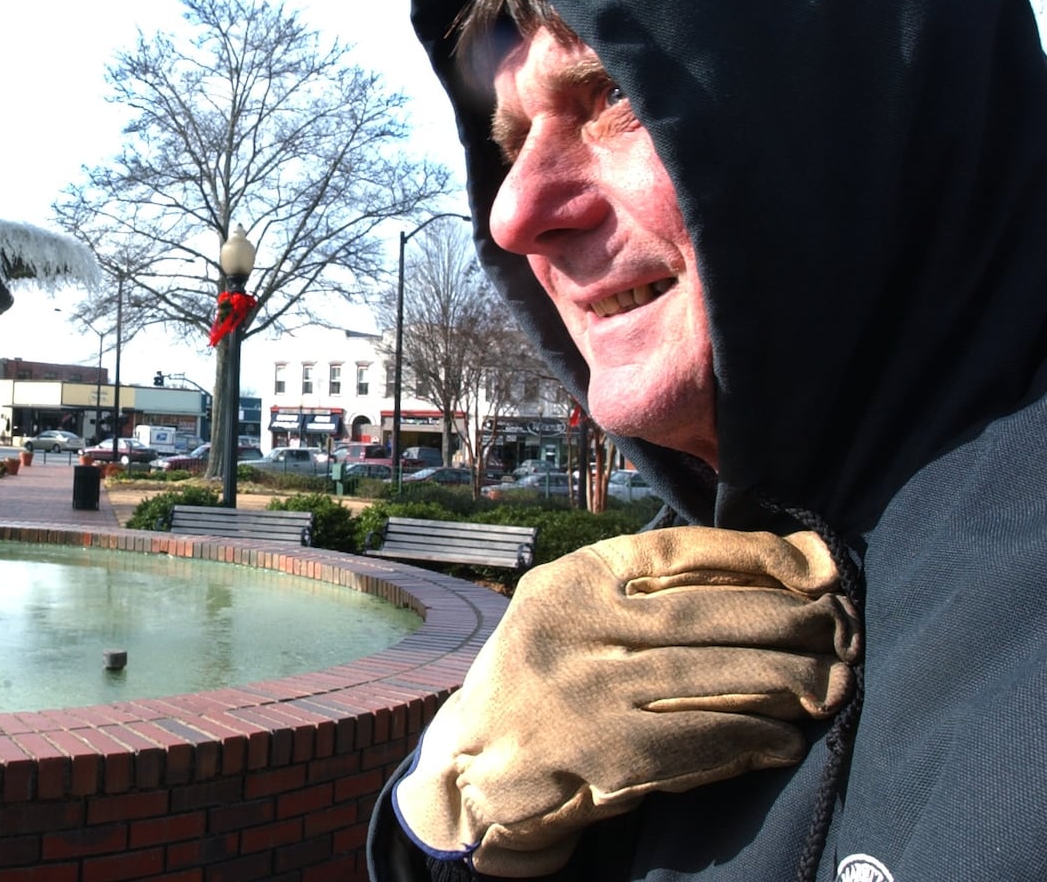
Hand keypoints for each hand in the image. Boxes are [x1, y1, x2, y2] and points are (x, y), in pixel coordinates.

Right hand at [393, 527, 861, 877]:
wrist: (472, 764)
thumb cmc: (542, 674)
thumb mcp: (564, 607)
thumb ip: (635, 586)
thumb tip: (757, 566)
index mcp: (572, 580)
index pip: (676, 550)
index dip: (755, 554)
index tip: (814, 565)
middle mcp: (576, 628)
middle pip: (704, 616)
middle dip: (786, 619)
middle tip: (841, 626)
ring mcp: (588, 692)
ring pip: (709, 677)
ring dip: (784, 681)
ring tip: (831, 682)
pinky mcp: (603, 753)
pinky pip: (697, 739)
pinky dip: (750, 738)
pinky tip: (785, 738)